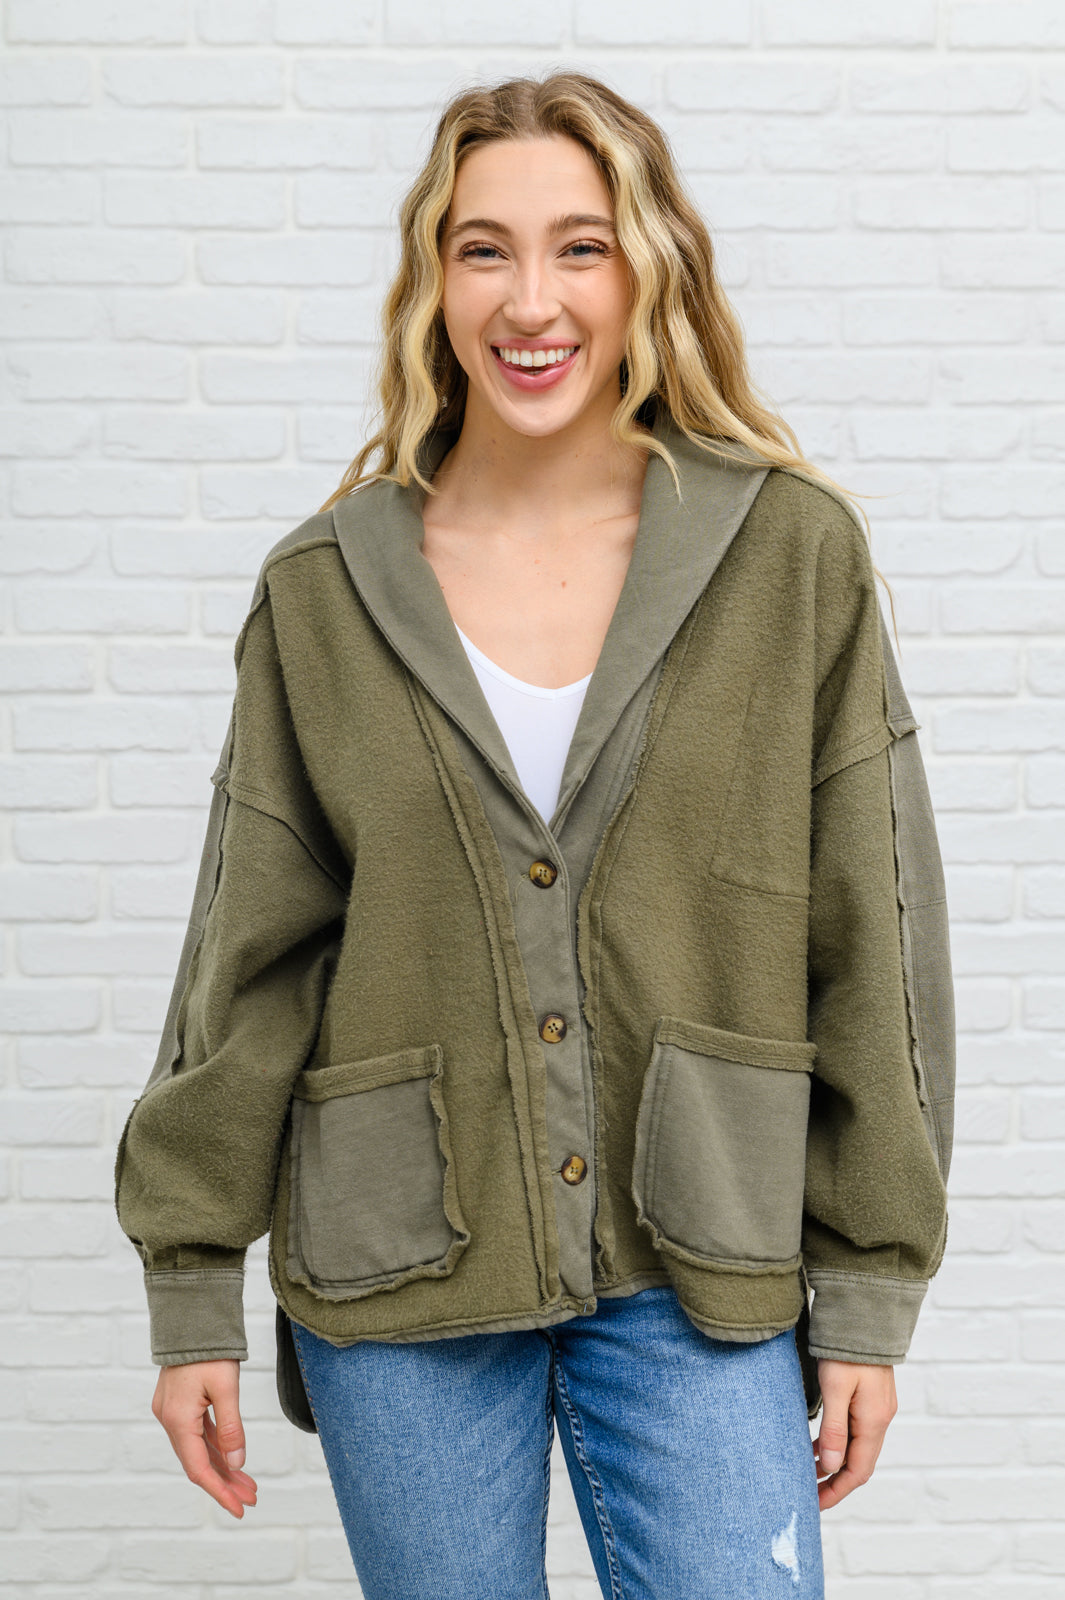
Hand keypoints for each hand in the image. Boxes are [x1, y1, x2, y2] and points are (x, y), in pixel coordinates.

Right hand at [152, 1358, 258, 1518]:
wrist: (192, 1315)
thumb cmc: (209, 1349)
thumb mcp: (226, 1388)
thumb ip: (231, 1428)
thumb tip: (237, 1463)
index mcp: (177, 1420)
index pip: (199, 1469)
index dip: (219, 1491)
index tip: (239, 1508)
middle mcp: (170, 1420)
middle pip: (199, 1462)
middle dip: (225, 1482)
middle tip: (251, 1498)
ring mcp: (172, 1411)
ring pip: (199, 1449)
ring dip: (222, 1466)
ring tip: (247, 1484)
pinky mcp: (179, 1403)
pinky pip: (198, 1433)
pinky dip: (216, 1447)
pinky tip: (232, 1458)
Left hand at [813, 1358, 896, 1511]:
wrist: (865, 1315)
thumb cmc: (847, 1349)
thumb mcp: (835, 1388)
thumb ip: (834, 1428)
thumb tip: (832, 1466)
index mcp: (873, 1421)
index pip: (857, 1471)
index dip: (837, 1490)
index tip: (815, 1503)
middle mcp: (880, 1418)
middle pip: (859, 1463)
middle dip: (835, 1481)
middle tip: (809, 1492)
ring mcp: (877, 1408)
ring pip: (857, 1447)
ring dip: (835, 1461)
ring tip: (808, 1471)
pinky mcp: (871, 1397)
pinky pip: (856, 1430)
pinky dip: (839, 1442)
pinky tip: (819, 1443)